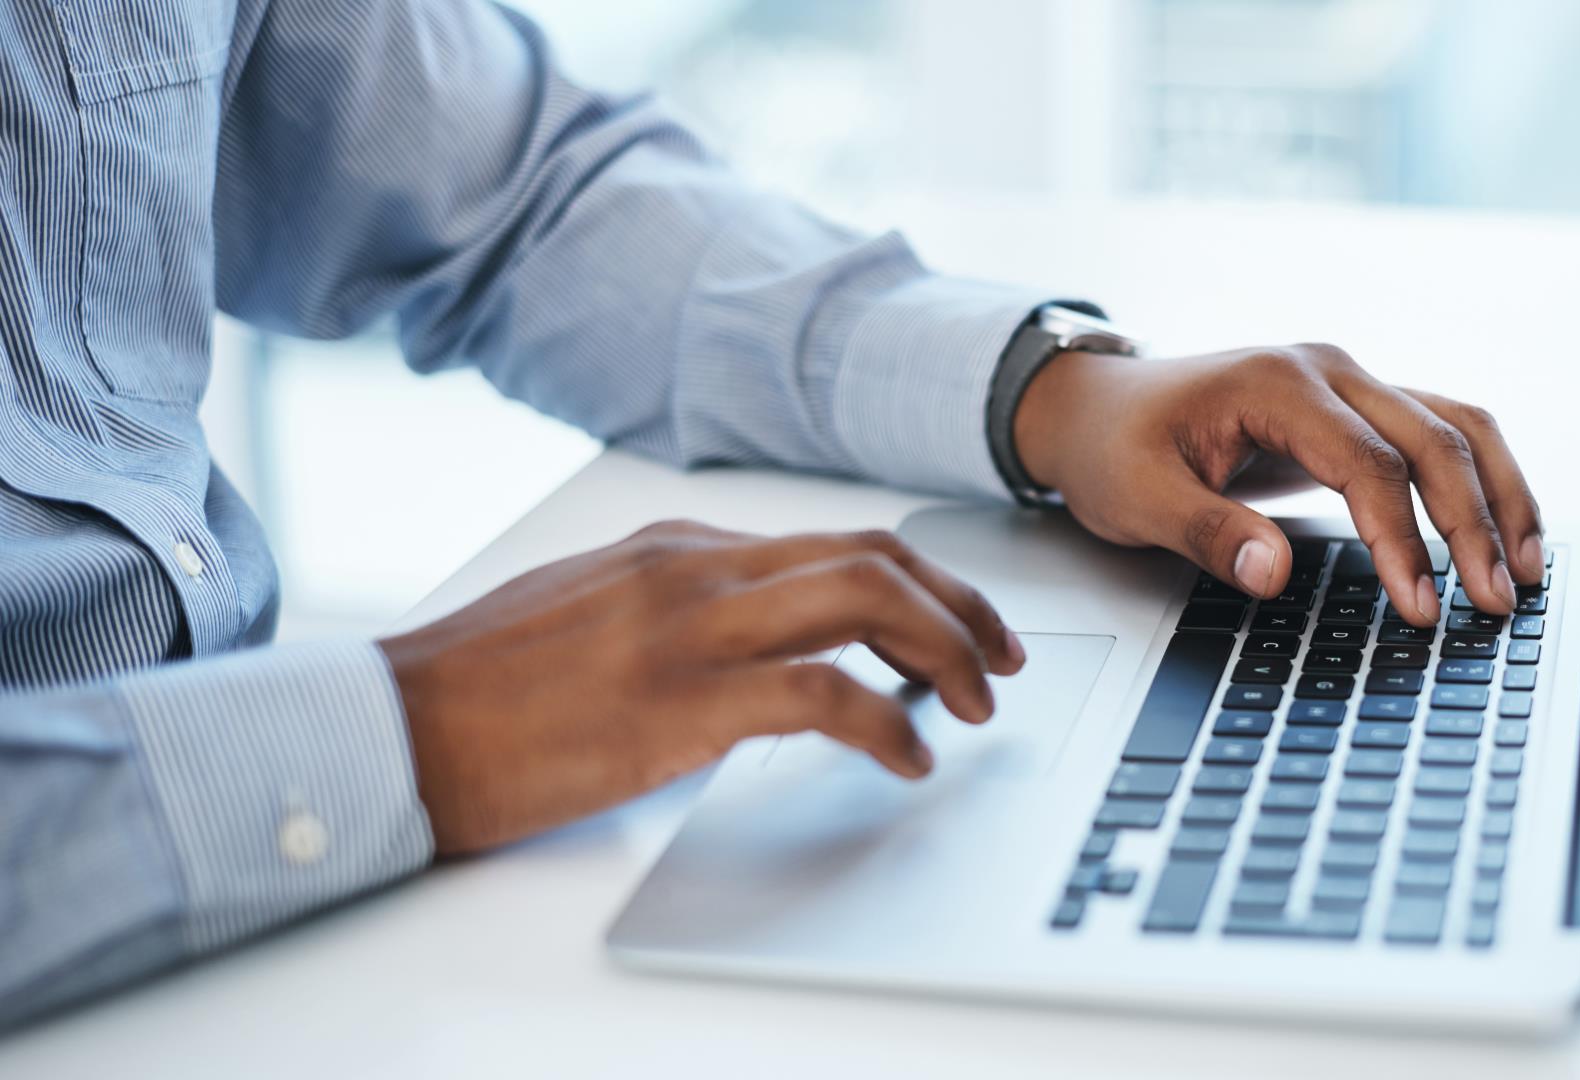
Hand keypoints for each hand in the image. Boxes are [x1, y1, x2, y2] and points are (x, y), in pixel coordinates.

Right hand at [378, 521, 1024, 852]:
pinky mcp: (678, 701)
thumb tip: (762, 642)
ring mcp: (688, 626)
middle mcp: (695, 567)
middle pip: (871, 554)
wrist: (391, 727)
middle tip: (1000, 659)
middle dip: (958, 604)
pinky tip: (906, 757)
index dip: (918, 579)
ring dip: (942, 648)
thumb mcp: (591, 613)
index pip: (833, 541)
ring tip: (973, 704)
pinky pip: (822, 694)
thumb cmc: (482, 688)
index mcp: (677, 545)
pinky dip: (885, 723)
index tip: (960, 621)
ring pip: (864, 597)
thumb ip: (678, 609)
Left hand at [1012, 344, 1543, 622]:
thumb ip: (1208, 532)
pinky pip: (1439, 433)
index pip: (1369, 465)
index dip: (1403, 539)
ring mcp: (1349, 383)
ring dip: (1500, 494)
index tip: (1422, 605)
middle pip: (1434, 437)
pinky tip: (1504, 532)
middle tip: (1494, 601)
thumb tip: (1274, 573)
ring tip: (1526, 570)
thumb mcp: (1138, 498)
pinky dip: (1479, 480)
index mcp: (1276, 385)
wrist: (1098, 407)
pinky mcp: (1357, 409)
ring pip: (1456, 425)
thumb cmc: (1114, 448)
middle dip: (1475, 523)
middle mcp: (1328, 371)